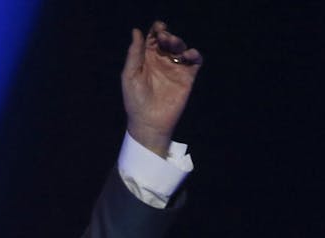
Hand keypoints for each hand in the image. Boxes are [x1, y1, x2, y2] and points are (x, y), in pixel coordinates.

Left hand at [121, 21, 202, 156]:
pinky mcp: (187, 77)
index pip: (153, 38)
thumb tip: (137, 31)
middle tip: (164, 37)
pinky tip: (188, 55)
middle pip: (168, 40)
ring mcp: (175, 68)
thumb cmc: (135, 101)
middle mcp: (162, 61)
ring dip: (178, 42)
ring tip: (173, 44)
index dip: (156, 30)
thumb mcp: (130, 75)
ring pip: (181, 47)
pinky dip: (194, 54)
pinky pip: (194, 61)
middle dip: (167, 35)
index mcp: (146, 58)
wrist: (149, 122)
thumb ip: (134, 54)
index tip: (158, 28)